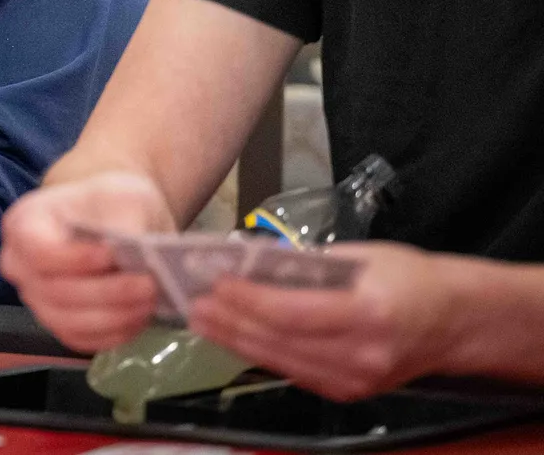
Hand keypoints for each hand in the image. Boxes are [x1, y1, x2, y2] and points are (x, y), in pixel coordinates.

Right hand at [0, 171, 174, 350]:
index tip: (110, 254)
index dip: (72, 259)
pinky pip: (80, 340)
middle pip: (55, 292)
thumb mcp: (123, 193)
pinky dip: (113, 334)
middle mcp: (20, 266)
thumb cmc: (112, 203)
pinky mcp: (59, 324)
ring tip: (151, 301)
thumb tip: (132, 246)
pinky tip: (140, 317)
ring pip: (68, 322)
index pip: (37, 251)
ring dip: (113, 316)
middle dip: (105, 292)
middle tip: (148, 284)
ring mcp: (36, 300)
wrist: (118, 225)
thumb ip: (124, 218)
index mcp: (23, 225)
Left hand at [189, 242, 456, 401]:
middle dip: (231, 322)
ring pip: (281, 362)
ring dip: (236, 341)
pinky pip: (294, 372)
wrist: (456, 323)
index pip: (295, 313)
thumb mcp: (365, 256)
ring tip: (202, 320)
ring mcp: (356, 381)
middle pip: (281, 341)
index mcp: (370, 315)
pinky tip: (234, 337)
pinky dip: (260, 353)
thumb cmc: (410, 278)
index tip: (216, 284)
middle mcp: (362, 356)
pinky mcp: (348, 392)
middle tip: (194, 303)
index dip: (250, 300)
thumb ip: (312, 263)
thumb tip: (255, 262)